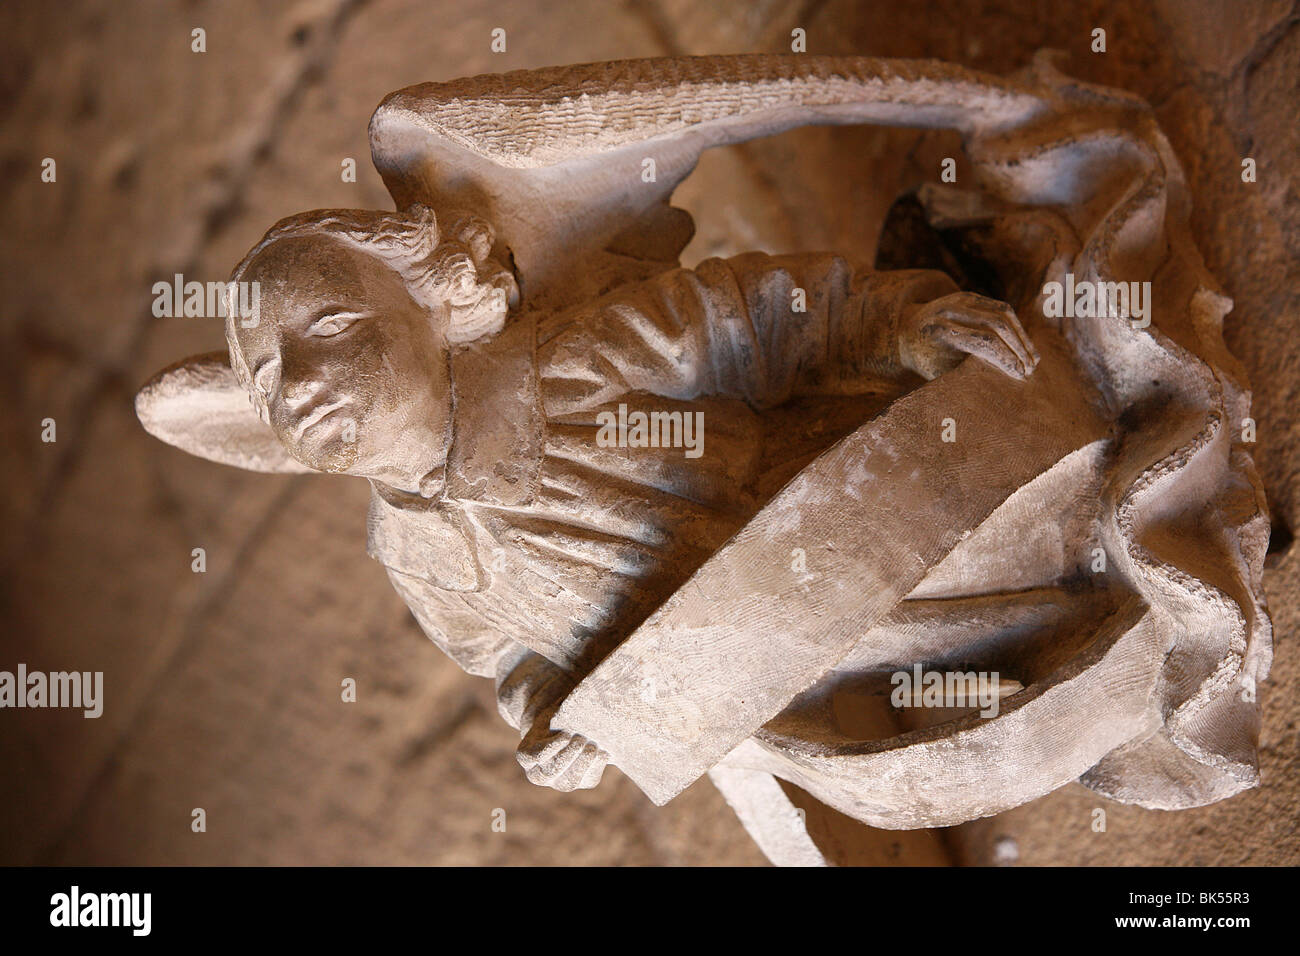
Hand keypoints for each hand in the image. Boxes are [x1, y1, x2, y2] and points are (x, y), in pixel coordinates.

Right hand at [517, 719, 608, 791]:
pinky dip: (597, 765)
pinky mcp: (582, 781)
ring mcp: (560, 781)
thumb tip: (574, 710)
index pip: (534, 757)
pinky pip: (589, 780)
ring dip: (584, 763)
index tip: (566, 735)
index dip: (551, 748)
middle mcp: (539, 774)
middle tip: (581, 739)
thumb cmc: (555, 713)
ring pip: (571, 781)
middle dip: (569, 755)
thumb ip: (559, 712)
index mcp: (526, 755)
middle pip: (551, 772)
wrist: (568, 724)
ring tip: (592, 745)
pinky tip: (603, 751)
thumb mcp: (551, 710)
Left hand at [899, 292, 1038, 380]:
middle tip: (1030, 370)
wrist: (906, 329)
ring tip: (1033, 360)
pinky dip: (1016, 327)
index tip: (1020, 375)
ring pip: (1003, 313)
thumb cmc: (925, 358)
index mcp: (940, 331)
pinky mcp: (970, 296)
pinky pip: (1000, 308)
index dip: (1006, 358)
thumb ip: (966, 373)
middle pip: (996, 325)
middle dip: (1018, 348)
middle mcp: (951, 310)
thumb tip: (1003, 385)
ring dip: (1022, 337)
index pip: (983, 341)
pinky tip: (1025, 345)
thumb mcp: (938, 371)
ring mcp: (961, 299)